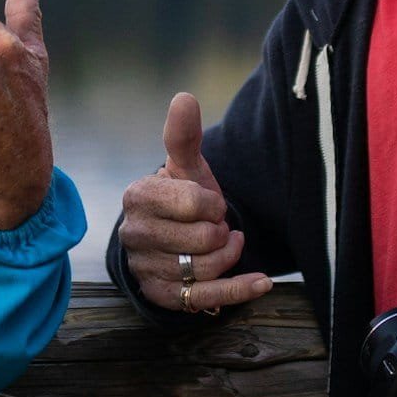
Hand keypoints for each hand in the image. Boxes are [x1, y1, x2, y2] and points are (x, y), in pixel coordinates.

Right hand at [118, 93, 270, 314]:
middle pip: (202, 240)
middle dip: (220, 231)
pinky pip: (207, 299)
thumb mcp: (186, 168)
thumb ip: (184, 136)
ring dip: (229, 254)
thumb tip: (184, 98)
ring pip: (207, 269)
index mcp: (137, 197)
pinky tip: (262, 281)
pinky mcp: (162, 297)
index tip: (210, 202)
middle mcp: (134, 235)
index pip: (193, 203)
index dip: (213, 203)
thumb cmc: (182, 198)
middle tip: (214, 225)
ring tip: (223, 243)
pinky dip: (240, 289)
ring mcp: (146, 269)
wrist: (173, 236)